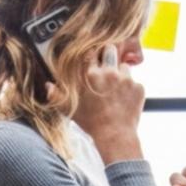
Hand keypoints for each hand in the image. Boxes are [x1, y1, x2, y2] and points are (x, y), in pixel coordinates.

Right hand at [59, 44, 144, 163]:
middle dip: (109, 55)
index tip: (94, 62)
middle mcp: (109, 72)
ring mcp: (126, 79)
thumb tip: (48, 86)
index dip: (93, 57)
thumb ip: (56, 96)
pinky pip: (135, 83)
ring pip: (125, 67)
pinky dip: (131, 90)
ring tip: (116, 90)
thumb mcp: (70, 110)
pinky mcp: (138, 87)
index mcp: (91, 75)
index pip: (92, 53)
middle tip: (108, 69)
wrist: (115, 136)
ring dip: (121, 75)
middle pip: (111, 50)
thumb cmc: (91, 123)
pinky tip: (125, 101)